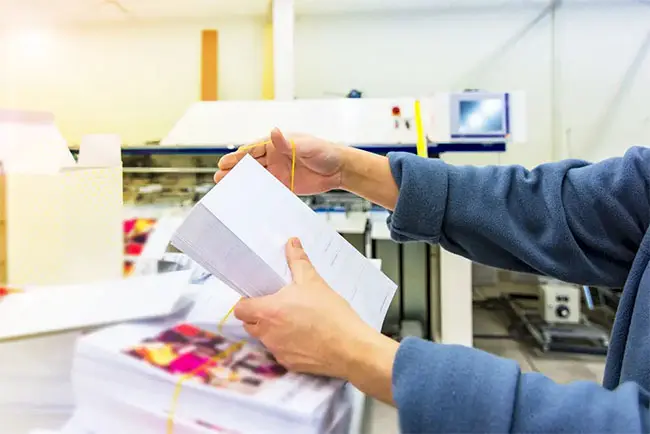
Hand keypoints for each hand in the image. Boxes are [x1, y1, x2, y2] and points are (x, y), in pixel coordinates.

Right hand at [214, 128, 345, 194]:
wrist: (340, 169)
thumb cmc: (325, 151)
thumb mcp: (306, 146)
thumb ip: (288, 143)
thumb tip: (273, 132)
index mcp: (277, 144)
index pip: (253, 150)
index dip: (238, 156)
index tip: (225, 162)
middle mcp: (275, 157)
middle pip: (250, 164)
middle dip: (234, 170)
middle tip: (218, 177)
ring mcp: (279, 172)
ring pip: (256, 177)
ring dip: (241, 181)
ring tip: (225, 187)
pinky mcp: (286, 185)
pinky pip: (268, 189)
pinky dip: (257, 193)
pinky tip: (245, 198)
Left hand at [234, 238, 397, 404]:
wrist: (350, 347)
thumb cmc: (332, 315)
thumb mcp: (314, 281)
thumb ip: (298, 261)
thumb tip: (292, 243)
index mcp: (269, 311)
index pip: (240, 309)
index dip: (247, 302)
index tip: (259, 297)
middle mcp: (268, 333)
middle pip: (249, 324)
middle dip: (259, 315)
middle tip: (278, 306)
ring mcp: (277, 350)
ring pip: (264, 338)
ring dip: (273, 330)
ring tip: (296, 320)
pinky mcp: (288, 364)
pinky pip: (279, 352)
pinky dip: (287, 345)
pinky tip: (305, 337)